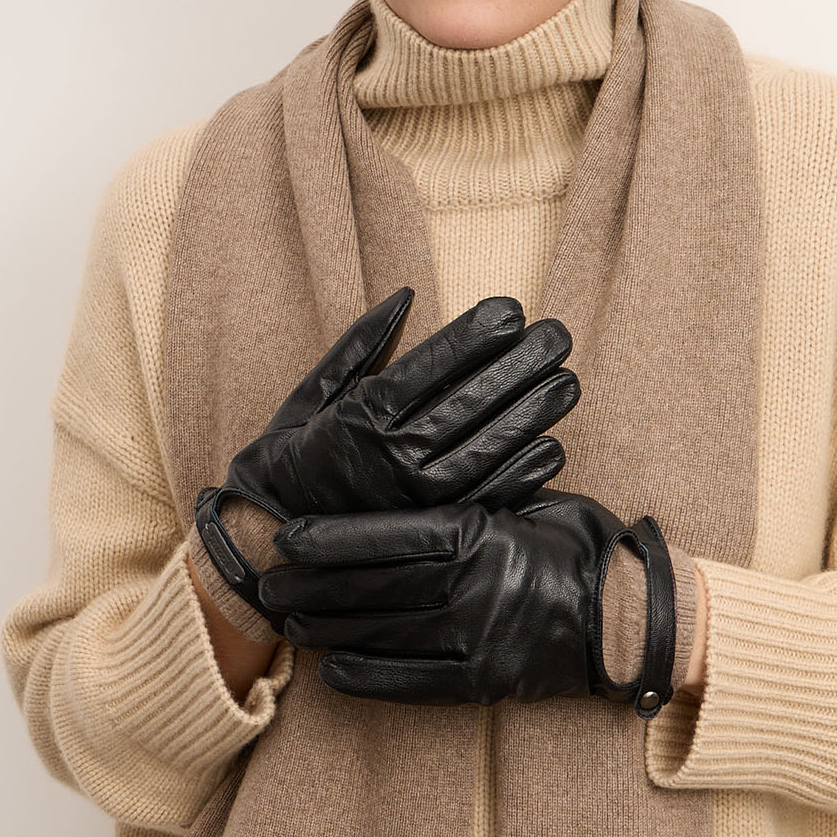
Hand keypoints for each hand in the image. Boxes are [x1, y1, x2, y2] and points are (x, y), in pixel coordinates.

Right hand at [194, 287, 579, 628]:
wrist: (267, 539)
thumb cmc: (291, 457)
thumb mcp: (312, 393)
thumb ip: (360, 345)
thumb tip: (407, 296)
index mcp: (361, 414)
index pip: (428, 367)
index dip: (474, 337)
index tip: (512, 310)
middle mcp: (390, 456)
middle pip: (466, 404)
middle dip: (518, 366)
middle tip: (558, 336)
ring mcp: (413, 498)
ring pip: (484, 450)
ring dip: (531, 415)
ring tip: (569, 383)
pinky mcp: (428, 530)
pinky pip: (484, 500)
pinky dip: (521, 475)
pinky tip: (554, 446)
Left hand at [258, 487, 676, 715]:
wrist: (633, 613)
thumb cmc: (578, 544)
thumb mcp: (525, 501)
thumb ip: (470, 498)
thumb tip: (414, 478)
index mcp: (477, 533)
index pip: (385, 535)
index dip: (330, 537)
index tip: (289, 536)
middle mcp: (468, 586)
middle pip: (370, 586)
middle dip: (311, 585)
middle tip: (268, 583)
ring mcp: (475, 637)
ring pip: (382, 634)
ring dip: (328, 629)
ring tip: (288, 623)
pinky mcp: (484, 681)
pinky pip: (413, 682)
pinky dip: (368, 677)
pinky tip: (332, 671)